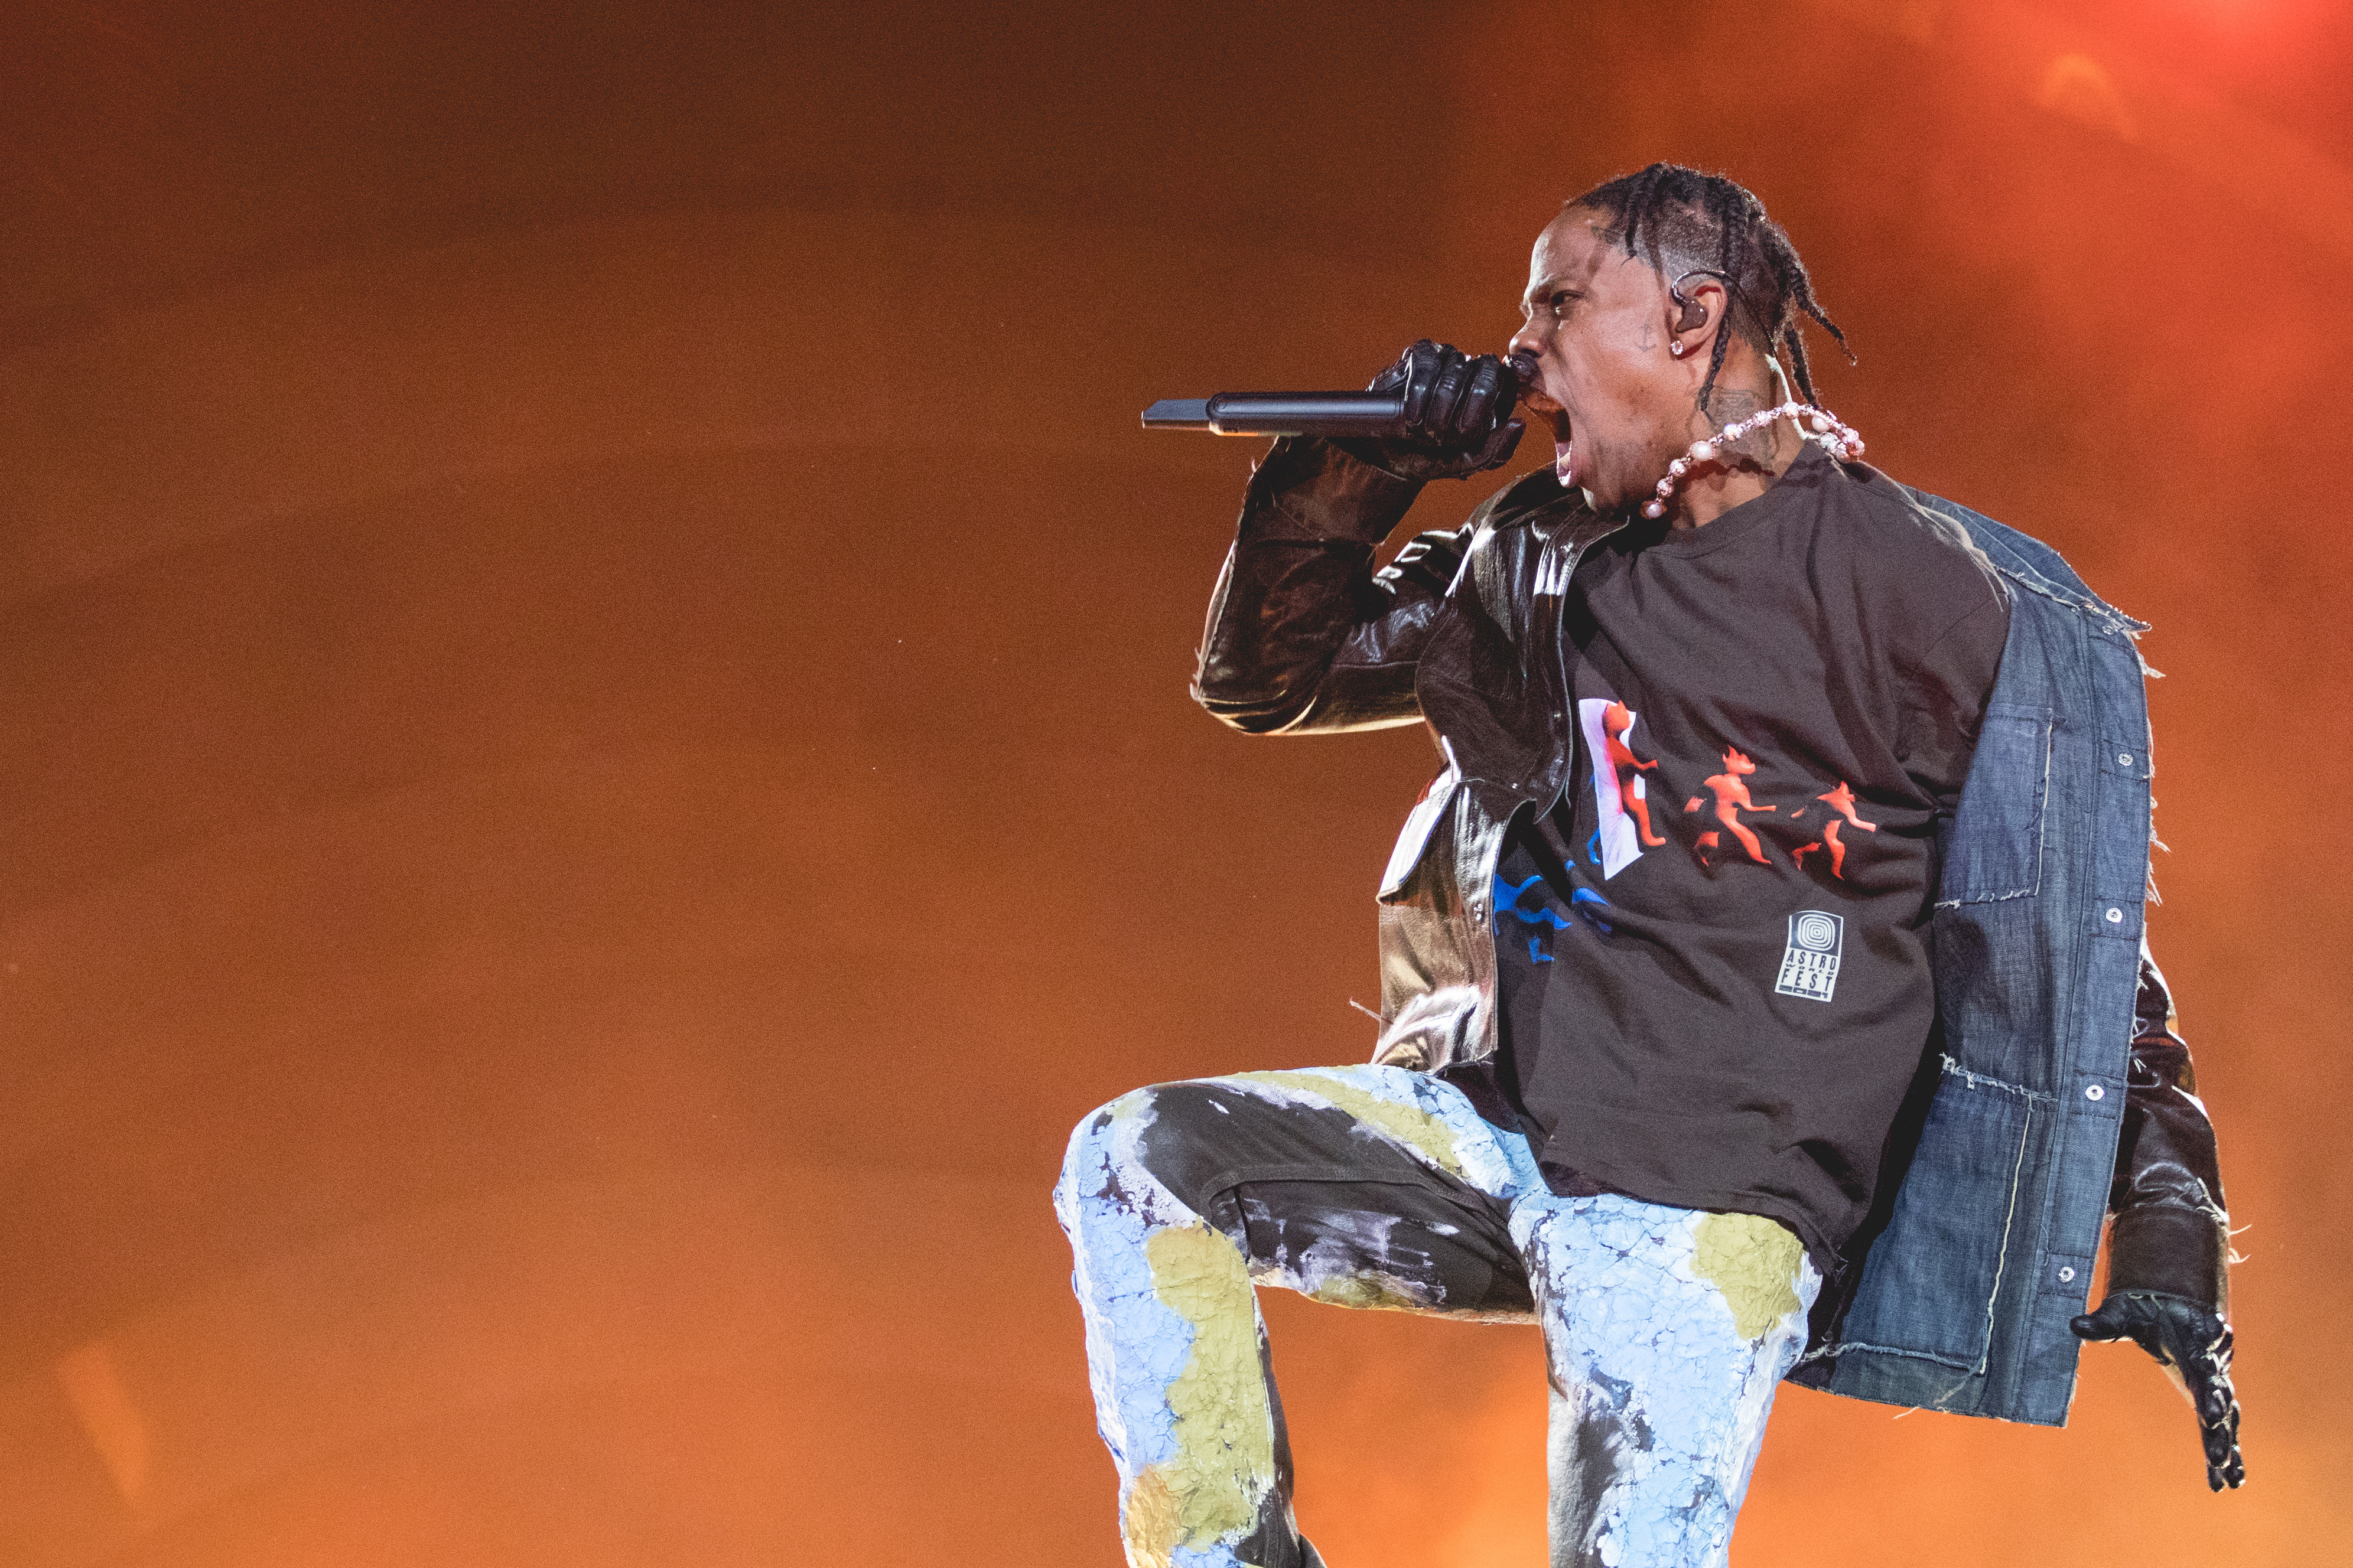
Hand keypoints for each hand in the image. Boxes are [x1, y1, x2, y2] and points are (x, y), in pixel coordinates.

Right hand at [1336, 339, 1522, 480]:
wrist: (1392, 457)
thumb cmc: (1433, 457)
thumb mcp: (1467, 463)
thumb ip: (1496, 451)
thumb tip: (1518, 423)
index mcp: (1495, 396)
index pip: (1511, 377)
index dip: (1507, 384)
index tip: (1486, 411)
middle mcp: (1474, 372)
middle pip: (1487, 370)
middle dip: (1470, 403)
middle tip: (1448, 433)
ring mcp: (1448, 361)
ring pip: (1455, 370)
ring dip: (1438, 406)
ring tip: (1424, 430)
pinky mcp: (1421, 356)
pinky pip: (1426, 363)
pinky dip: (1418, 391)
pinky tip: (1412, 414)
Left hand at [2072, 1291, 2244, 1490]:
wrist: (2174, 1305)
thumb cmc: (2147, 1311)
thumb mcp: (2124, 1314)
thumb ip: (2105, 1324)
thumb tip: (2075, 1325)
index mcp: (2194, 1343)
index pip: (2203, 1364)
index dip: (2207, 1384)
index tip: (2208, 1405)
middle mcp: (2211, 1366)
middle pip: (2218, 1395)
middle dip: (2217, 1417)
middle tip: (2217, 1442)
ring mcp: (2215, 1384)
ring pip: (2227, 1415)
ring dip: (2227, 1442)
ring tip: (2228, 1472)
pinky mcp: (2213, 1398)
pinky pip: (2225, 1427)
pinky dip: (2230, 1452)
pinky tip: (2231, 1480)